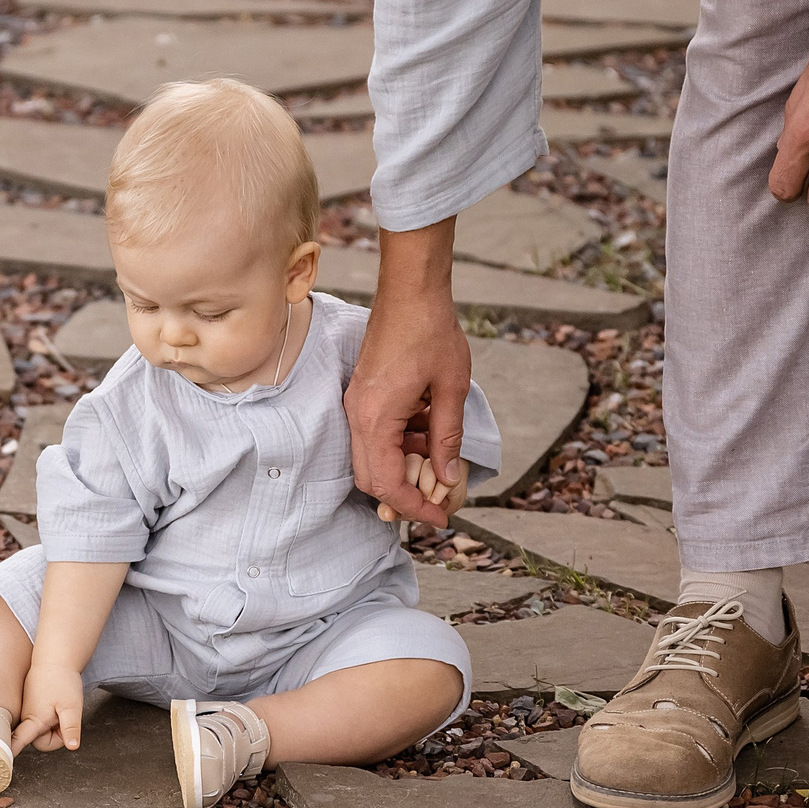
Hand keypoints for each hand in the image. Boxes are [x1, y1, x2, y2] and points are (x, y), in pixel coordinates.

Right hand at [11, 664, 84, 755]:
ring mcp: (27, 711)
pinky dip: (49, 716)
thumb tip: (72, 746)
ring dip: (53, 725)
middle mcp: (26, 717)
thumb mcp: (72, 707)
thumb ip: (71, 728)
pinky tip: (55, 704)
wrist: (55, 658)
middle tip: (64, 717)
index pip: (18, 741)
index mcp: (34, 720)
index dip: (11, 752)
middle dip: (55, 736)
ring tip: (60, 708)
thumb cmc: (62, 681)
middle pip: (40, 741)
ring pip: (41, 730)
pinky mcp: (30, 706)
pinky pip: (40, 720)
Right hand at [349, 221, 470, 527]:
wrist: (410, 289)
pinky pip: (374, 435)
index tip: (440, 518)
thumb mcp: (451, 389)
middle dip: (405, 495)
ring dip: (404, 466)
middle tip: (438, 501)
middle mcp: (358, 415)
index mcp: (377, 418)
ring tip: (440, 459)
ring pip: (372, 457)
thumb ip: (447, 437)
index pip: (387, 483)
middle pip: (371, 478)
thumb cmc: (431, 331)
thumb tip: (446, 476)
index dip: (414, 507)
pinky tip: (428, 432)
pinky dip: (400, 445)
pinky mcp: (363, 395)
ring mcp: (357, 404)